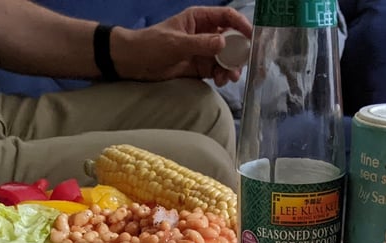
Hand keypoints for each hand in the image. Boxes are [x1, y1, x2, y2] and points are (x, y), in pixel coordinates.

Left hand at [112, 7, 252, 86]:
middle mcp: (204, 33)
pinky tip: (221, 81)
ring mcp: (203, 51)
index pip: (226, 17)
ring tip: (229, 78)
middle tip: (240, 65)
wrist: (135, 63)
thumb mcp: (176, 43)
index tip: (250, 38)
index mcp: (199, 19)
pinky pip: (217, 70)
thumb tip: (223, 42)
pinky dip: (222, 76)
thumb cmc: (151, 45)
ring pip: (226, 58)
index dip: (241, 25)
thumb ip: (201, 43)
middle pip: (231, 39)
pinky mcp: (200, 67)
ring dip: (231, 67)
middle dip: (238, 52)